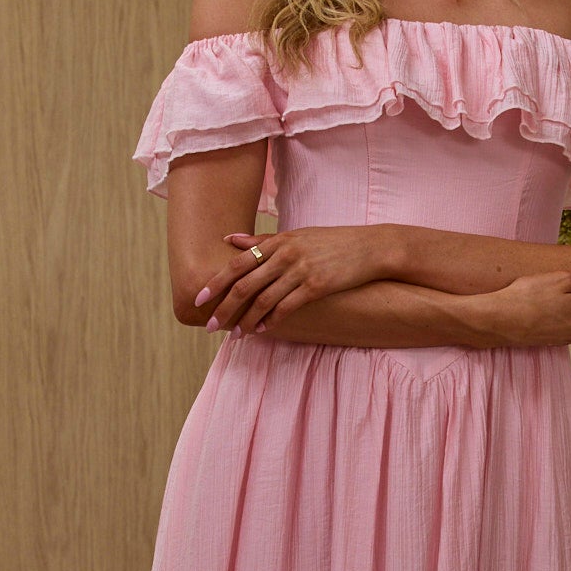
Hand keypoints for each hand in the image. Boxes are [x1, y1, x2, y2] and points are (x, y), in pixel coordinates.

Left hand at [196, 226, 389, 332]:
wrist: (370, 248)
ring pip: (263, 299)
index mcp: (279, 240)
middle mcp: (286, 254)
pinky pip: (286, 307)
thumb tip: (229, 239)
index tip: (199, 298)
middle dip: (225, 307)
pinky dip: (271, 321)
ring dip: (246, 320)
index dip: (216, 282)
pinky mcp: (316, 286)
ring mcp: (301, 270)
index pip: (238, 262)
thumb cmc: (333, 242)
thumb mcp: (296, 235)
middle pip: (245, 284)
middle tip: (210, 325)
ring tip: (235, 335)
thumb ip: (262, 239)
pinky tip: (262, 330)